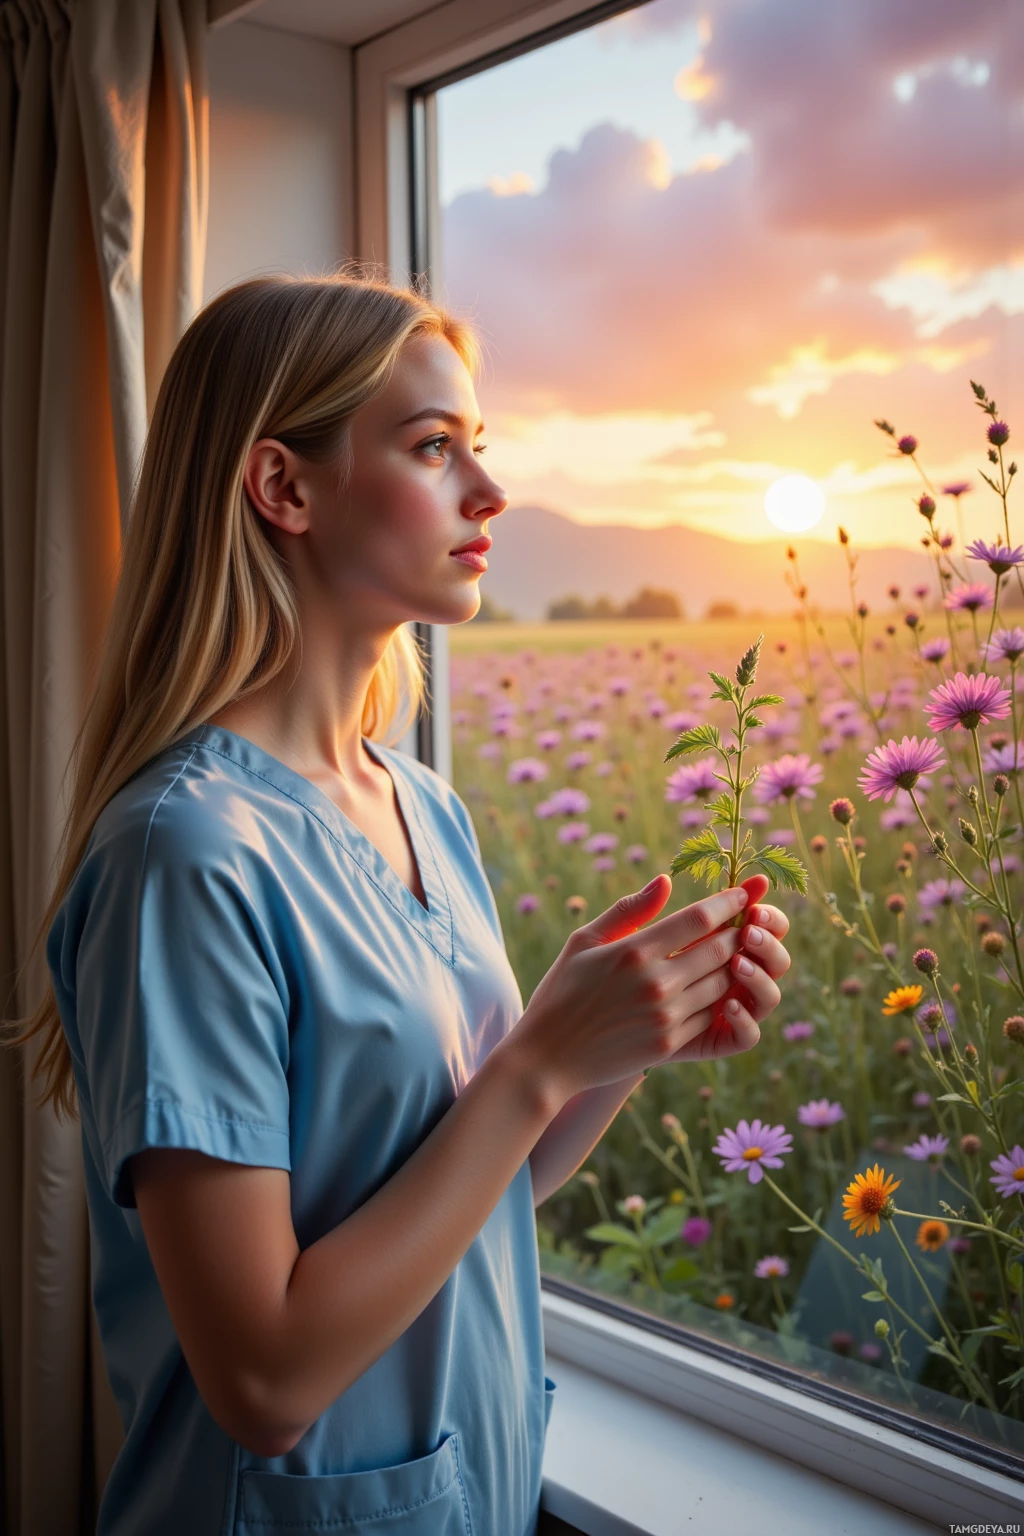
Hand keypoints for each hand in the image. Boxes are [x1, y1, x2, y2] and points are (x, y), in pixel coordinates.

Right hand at [506, 874, 785, 1106]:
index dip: (728, 902)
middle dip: (739, 932)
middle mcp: (655, 982)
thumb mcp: (584, 941)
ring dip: (735, 967)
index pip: (698, 919)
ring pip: (723, 984)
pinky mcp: (669, 1045)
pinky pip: (710, 1016)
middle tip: (748, 922)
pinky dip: (720, 1000)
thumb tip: (666, 881)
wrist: (547, 1058)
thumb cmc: (561, 992)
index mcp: (634, 951)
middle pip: (720, 949)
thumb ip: (629, 910)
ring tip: (737, 954)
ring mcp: (665, 1017)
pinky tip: (718, 989)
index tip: (743, 894)